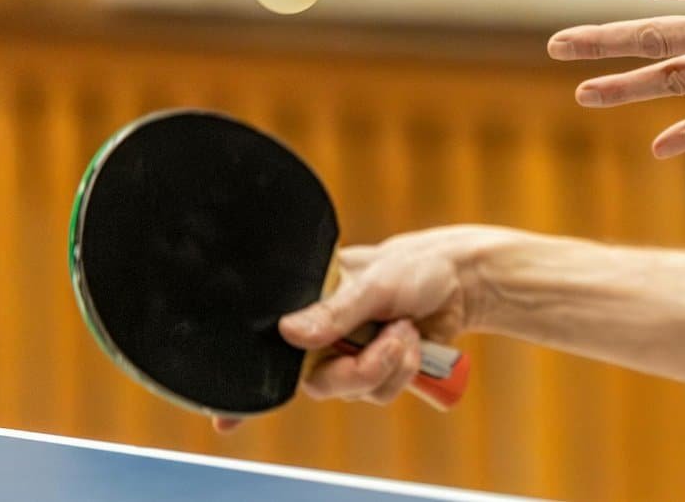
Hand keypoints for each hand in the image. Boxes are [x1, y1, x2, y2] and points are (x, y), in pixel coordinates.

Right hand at [213, 225, 516, 432]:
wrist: (461, 282)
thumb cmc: (412, 267)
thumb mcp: (373, 281)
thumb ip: (335, 310)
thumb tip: (290, 333)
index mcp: (310, 306)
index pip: (269, 346)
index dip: (250, 383)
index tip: (223, 418)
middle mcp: (325, 336)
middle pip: (318, 382)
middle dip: (359, 368)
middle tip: (389, 339)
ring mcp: (353, 355)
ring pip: (355, 390)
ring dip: (389, 363)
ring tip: (407, 329)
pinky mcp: (381, 371)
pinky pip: (382, 391)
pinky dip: (404, 370)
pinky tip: (415, 340)